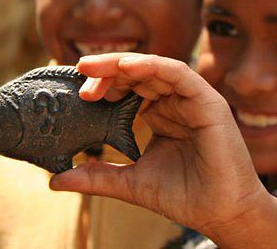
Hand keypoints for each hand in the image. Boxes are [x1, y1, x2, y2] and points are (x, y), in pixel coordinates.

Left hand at [50, 53, 267, 238]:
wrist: (221, 213)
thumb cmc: (185, 196)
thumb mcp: (131, 182)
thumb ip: (98, 175)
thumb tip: (55, 180)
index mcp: (161, 115)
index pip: (128, 89)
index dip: (103, 86)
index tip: (77, 93)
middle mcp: (176, 102)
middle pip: (138, 74)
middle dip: (108, 71)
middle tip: (79, 72)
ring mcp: (193, 99)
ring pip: (155, 67)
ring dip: (124, 64)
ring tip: (94, 67)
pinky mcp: (208, 101)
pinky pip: (179, 73)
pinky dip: (153, 66)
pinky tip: (127, 67)